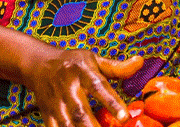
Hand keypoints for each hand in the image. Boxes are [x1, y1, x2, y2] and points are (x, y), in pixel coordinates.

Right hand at [26, 48, 143, 126]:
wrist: (40, 64)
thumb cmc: (73, 63)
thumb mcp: (94, 59)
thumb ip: (117, 67)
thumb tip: (140, 61)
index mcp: (83, 72)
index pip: (99, 87)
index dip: (112, 102)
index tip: (125, 117)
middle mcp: (69, 89)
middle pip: (81, 112)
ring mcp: (56, 104)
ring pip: (68, 125)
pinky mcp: (47, 114)